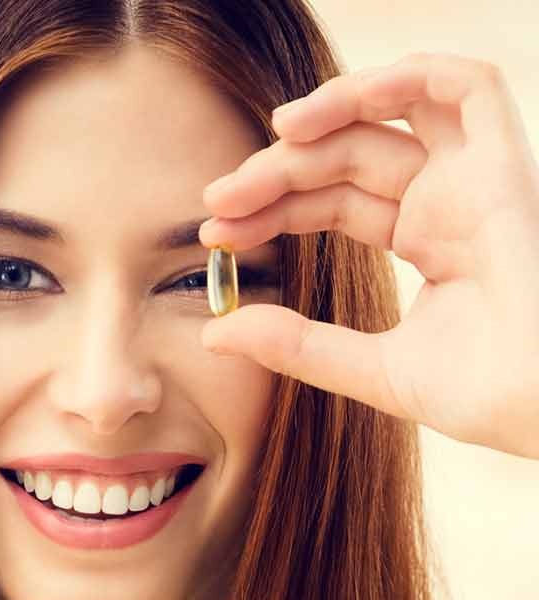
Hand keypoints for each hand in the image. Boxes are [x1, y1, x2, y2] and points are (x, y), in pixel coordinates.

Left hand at [198, 52, 538, 459]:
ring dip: (326, 113)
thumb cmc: (482, 397)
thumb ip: (296, 346)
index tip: (216, 230)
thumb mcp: (369, 367)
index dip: (271, 208)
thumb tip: (216, 334)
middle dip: (278, 171)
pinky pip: (465, 88)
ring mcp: (476, 182)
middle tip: (218, 199)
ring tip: (271, 135)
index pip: (332, 202)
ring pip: (391, 115)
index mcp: (424, 241)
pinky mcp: (507, 168)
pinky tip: (326, 110)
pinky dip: (399, 80)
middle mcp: (446, 203)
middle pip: (346, 158)